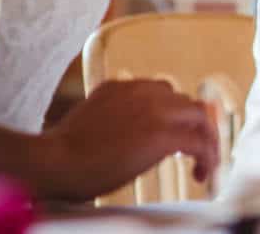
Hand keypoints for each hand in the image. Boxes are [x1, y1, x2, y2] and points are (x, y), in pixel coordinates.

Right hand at [28, 79, 218, 201]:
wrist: (53, 161)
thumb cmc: (61, 152)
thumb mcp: (91, 121)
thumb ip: (115, 118)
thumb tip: (129, 136)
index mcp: (123, 87)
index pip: (162, 92)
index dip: (174, 114)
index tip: (176, 131)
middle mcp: (142, 91)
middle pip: (185, 101)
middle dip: (195, 125)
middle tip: (196, 149)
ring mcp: (154, 111)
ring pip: (198, 117)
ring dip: (205, 139)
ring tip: (204, 162)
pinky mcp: (162, 135)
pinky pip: (198, 143)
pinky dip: (207, 157)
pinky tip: (201, 173)